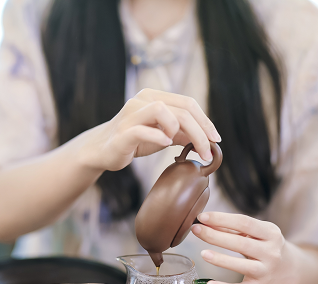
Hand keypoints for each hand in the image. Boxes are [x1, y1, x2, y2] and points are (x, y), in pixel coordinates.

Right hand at [79, 88, 220, 171]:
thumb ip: (182, 133)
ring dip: (179, 130)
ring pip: (163, 111)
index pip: (188, 103)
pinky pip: (143, 130)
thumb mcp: (162, 135)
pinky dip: (158, 137)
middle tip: (207, 152)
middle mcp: (142, 100)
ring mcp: (130, 115)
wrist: (101, 150)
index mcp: (153, 97)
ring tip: (177, 145)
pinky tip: (165, 144)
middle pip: (181, 110)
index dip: (205, 121)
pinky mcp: (122, 132)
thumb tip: (207, 138)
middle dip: (200, 132)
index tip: (215, 139)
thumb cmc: (134, 141)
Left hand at [191, 212, 296, 283]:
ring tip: (203, 253)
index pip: (244, 223)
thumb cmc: (265, 246)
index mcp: (271, 233)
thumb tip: (204, 221)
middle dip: (215, 236)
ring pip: (242, 266)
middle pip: (241, 243)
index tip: (202, 216)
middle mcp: (271, 252)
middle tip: (196, 230)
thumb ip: (232, 228)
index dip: (222, 219)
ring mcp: (265, 271)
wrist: (289, 270)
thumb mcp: (256, 233)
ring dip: (221, 260)